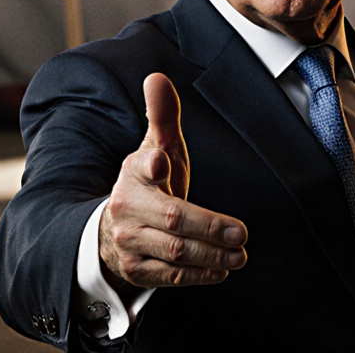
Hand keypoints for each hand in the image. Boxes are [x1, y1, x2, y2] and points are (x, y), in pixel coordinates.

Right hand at [99, 73, 248, 289]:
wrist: (113, 230)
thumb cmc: (147, 184)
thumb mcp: (155, 149)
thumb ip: (162, 117)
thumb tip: (157, 77)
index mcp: (133, 174)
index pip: (141, 168)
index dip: (153, 166)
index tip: (164, 165)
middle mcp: (127, 209)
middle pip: (173, 219)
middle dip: (209, 226)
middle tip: (242, 232)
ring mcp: (130, 242)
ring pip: (174, 252)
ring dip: (211, 254)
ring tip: (241, 252)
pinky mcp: (137, 270)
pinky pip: (171, 277)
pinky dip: (199, 274)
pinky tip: (223, 268)